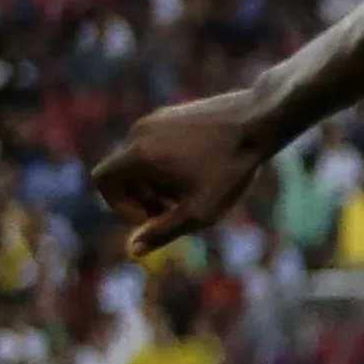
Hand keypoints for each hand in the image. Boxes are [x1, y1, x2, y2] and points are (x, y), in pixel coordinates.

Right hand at [95, 89, 290, 256]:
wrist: (260, 120)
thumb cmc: (231, 169)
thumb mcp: (200, 211)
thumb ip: (164, 232)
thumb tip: (133, 251)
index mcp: (138, 152)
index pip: (103, 180)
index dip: (119, 205)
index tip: (151, 216)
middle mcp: (140, 131)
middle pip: (124, 172)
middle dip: (143, 197)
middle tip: (175, 210)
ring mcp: (156, 118)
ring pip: (142, 158)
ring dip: (157, 181)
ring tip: (192, 192)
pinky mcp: (174, 112)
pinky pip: (157, 144)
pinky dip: (168, 163)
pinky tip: (201, 172)